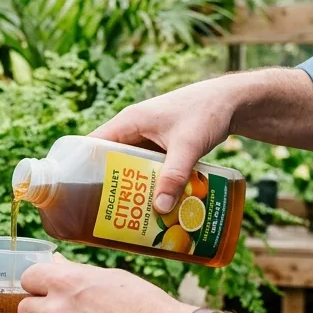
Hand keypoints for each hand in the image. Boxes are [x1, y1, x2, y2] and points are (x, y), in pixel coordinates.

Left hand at [18, 256, 194, 312]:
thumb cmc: (146, 308)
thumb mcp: (111, 278)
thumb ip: (76, 274)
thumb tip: (56, 265)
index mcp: (66, 284)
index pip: (27, 278)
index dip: (36, 283)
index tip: (44, 288)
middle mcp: (57, 312)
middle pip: (24, 310)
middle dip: (38, 310)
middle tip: (59, 312)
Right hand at [90, 78, 238, 212]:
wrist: (233, 101)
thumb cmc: (206, 113)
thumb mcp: (187, 146)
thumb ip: (174, 176)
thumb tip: (159, 208)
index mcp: (129, 121)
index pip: (93, 144)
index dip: (83, 167)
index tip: (80, 193)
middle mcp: (134, 128)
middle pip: (112, 159)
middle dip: (111, 183)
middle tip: (108, 211)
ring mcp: (149, 136)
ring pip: (132, 164)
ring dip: (133, 184)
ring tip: (130, 211)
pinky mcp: (163, 144)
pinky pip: (149, 165)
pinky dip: (150, 180)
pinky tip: (156, 200)